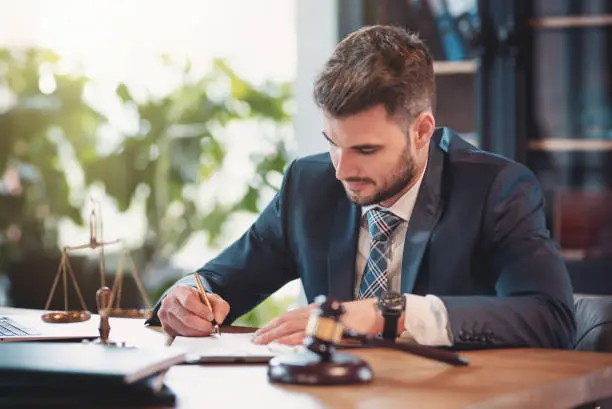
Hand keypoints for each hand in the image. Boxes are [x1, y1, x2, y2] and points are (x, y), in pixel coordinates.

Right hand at [157, 285, 229, 336]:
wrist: (188, 305)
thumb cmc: (200, 302)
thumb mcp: (213, 299)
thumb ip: (220, 307)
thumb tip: (218, 320)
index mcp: (179, 291)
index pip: (188, 301)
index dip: (201, 311)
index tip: (211, 317)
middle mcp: (169, 303)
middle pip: (186, 318)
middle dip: (202, 325)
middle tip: (212, 328)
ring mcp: (165, 317)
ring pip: (183, 330)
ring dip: (198, 333)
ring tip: (206, 330)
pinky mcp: (165, 329)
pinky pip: (180, 337)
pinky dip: (191, 338)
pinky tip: (198, 334)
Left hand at [252, 298, 383, 344]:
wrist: (369, 314)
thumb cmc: (351, 316)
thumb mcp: (328, 314)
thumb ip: (314, 317)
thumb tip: (299, 326)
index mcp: (312, 310)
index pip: (287, 316)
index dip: (273, 323)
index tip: (261, 331)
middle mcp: (313, 313)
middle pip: (285, 321)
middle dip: (269, 329)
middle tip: (255, 337)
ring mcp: (318, 321)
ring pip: (291, 327)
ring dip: (275, 334)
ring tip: (262, 341)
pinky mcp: (324, 330)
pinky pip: (305, 335)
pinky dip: (292, 339)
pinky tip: (282, 342)